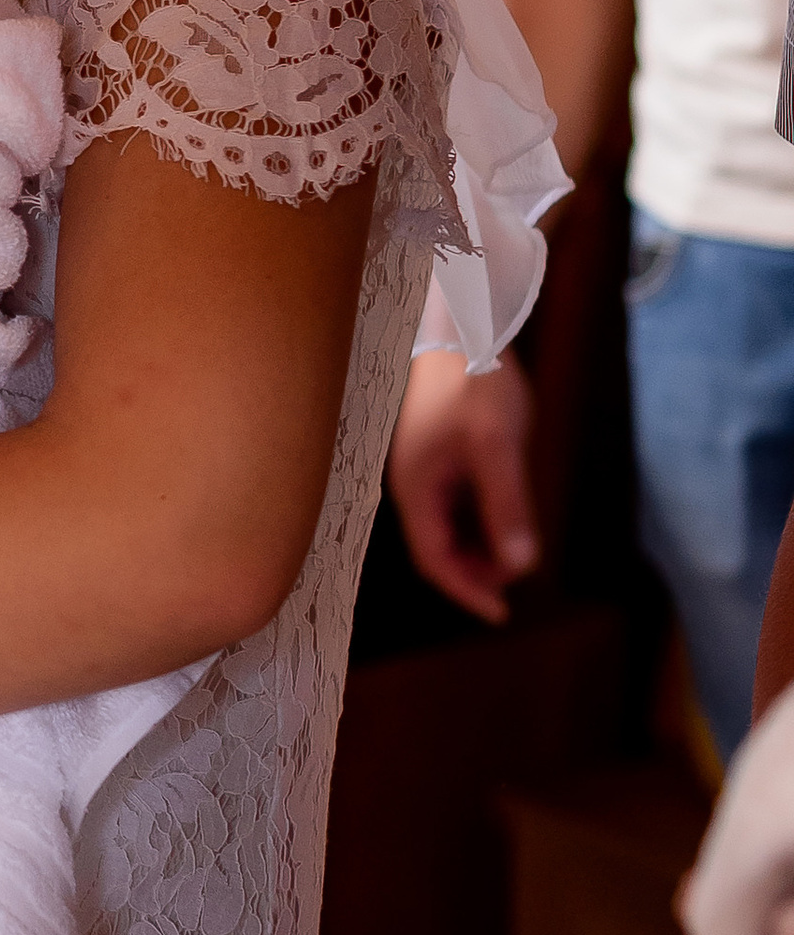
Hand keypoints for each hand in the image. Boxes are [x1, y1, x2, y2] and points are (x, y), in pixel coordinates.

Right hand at [386, 348, 538, 621]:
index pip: (434, 560)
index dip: (467, 590)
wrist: (459, 322)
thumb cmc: (473, 379)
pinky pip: (456, 499)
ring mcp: (425, 466)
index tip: (501, 612)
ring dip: (480, 545)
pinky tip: (507, 513)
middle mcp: (414, 483)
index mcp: (417, 488)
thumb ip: (507, 505)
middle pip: (438, 545)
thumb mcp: (497, 446)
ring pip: (448, 523)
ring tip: (516, 552)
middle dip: (475, 571)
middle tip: (517, 582)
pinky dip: (481, 518)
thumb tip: (521, 565)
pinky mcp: (440, 450)